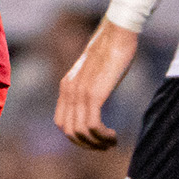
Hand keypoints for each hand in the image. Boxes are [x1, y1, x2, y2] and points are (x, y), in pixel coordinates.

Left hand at [56, 18, 138, 148]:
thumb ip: (90, 87)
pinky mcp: (94, 93)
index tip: (95, 139)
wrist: (117, 33)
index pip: (61, 123)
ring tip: (112, 141)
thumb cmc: (111, 51)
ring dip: (97, 143)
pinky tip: (114, 135)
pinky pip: (92, 125)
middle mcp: (69, 91)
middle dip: (87, 145)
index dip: (77, 137)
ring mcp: (80, 92)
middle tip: (106, 145)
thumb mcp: (94, 73)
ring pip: (80, 132)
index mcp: (67, 86)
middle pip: (69, 132)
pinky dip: (102, 136)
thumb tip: (96, 101)